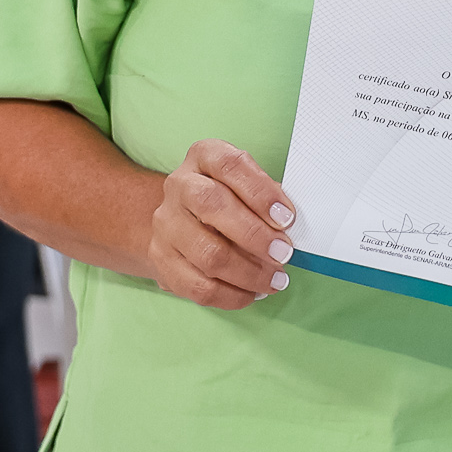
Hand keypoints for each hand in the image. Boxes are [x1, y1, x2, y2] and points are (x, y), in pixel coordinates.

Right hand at [148, 139, 297, 309]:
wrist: (181, 217)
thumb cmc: (229, 198)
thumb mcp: (247, 184)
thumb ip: (268, 198)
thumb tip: (290, 227)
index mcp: (204, 156)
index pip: (230, 165)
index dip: (261, 192)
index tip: (287, 218)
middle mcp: (179, 185)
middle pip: (212, 206)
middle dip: (255, 235)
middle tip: (284, 253)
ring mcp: (165, 223)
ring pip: (206, 253)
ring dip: (249, 273)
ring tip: (276, 280)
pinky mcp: (161, 259)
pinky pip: (197, 286)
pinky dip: (231, 295)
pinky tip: (252, 293)